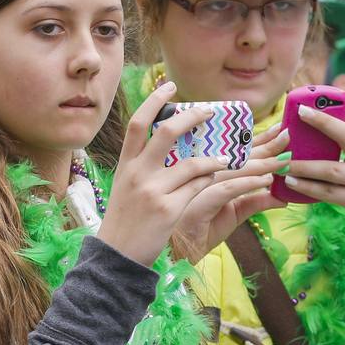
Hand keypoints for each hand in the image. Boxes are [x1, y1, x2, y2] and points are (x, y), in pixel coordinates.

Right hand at [99, 82, 244, 265]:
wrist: (117, 258)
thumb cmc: (126, 222)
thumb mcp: (126, 188)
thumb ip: (142, 166)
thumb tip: (163, 142)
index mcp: (126, 165)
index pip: (137, 123)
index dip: (154, 101)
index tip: (169, 85)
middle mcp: (137, 174)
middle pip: (166, 133)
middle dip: (192, 117)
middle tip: (209, 112)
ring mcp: (153, 191)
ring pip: (193, 163)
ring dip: (215, 160)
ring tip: (226, 160)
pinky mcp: (169, 209)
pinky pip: (200, 187)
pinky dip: (212, 181)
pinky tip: (219, 181)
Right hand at [173, 124, 290, 262]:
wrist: (177, 253)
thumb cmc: (204, 229)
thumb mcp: (235, 213)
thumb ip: (256, 202)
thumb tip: (284, 197)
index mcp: (210, 171)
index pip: (237, 151)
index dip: (259, 140)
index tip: (280, 129)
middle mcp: (203, 173)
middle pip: (237, 156)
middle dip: (265, 145)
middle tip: (287, 134)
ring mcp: (199, 186)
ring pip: (234, 169)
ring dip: (262, 163)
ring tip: (284, 159)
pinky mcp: (199, 203)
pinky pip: (228, 189)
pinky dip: (249, 185)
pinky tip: (267, 181)